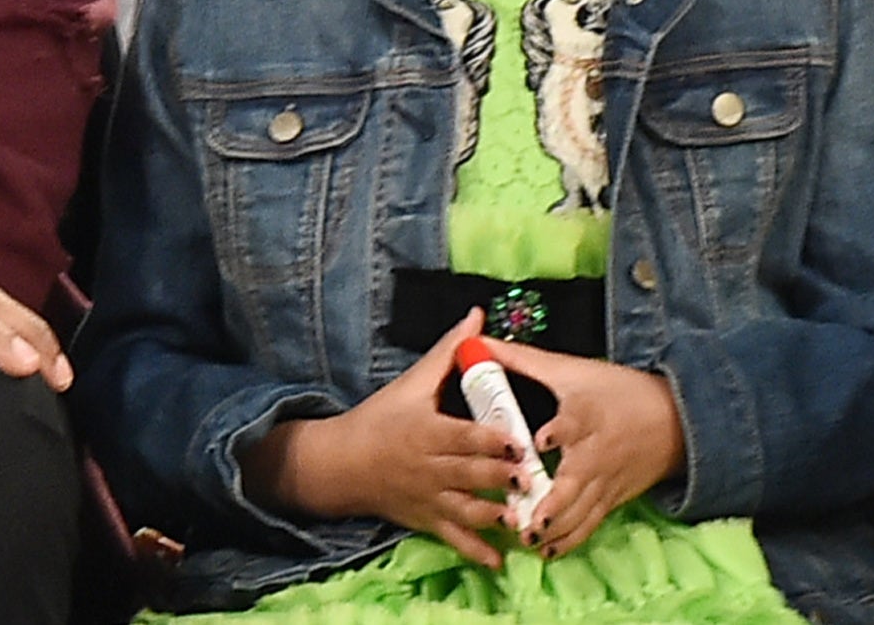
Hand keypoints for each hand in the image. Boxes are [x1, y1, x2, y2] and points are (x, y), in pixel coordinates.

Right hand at [248, 310, 517, 568]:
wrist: (344, 461)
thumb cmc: (382, 416)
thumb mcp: (413, 381)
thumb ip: (450, 351)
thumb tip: (478, 315)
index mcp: (427, 430)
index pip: (463, 436)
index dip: (491, 440)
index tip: (518, 441)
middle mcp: (428, 466)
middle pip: (469, 474)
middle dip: (500, 477)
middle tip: (530, 479)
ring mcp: (428, 496)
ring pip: (465, 509)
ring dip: (494, 515)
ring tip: (520, 517)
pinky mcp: (426, 519)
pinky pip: (453, 538)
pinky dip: (475, 550)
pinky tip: (499, 559)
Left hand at [489, 338, 684, 557]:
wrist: (673, 418)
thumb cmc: (615, 391)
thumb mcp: (570, 370)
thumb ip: (520, 360)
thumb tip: (477, 344)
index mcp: (585, 415)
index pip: (574, 423)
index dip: (558, 432)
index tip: (541, 440)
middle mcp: (596, 452)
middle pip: (576, 481)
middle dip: (553, 503)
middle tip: (529, 521)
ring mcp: (606, 480)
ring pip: (582, 510)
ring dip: (557, 528)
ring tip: (530, 541)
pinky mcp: (613, 498)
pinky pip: (591, 522)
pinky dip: (571, 539)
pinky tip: (549, 552)